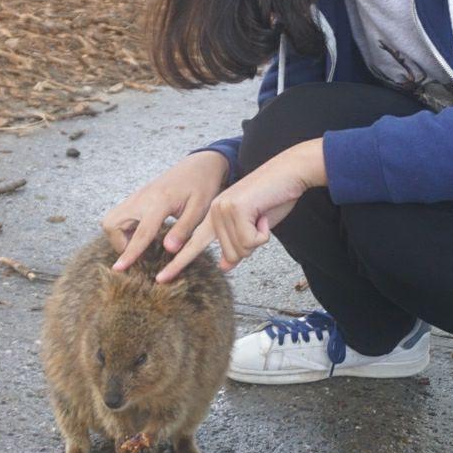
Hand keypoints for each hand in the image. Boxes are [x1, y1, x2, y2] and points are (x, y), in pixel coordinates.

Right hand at [102, 150, 229, 271]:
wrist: (200, 164)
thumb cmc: (202, 185)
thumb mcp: (199, 208)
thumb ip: (183, 229)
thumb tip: (169, 250)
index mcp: (159, 202)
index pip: (141, 233)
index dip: (130, 253)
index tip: (118, 269)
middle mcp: (142, 197)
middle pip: (111, 224)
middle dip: (119, 243)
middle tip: (140, 251)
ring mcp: (137, 196)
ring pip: (112, 220)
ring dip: (121, 235)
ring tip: (143, 241)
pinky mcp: (137, 196)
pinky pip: (120, 215)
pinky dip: (125, 227)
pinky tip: (145, 230)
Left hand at [156, 138, 326, 280]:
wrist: (290, 172)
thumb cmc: (275, 198)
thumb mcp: (254, 227)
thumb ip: (237, 244)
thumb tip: (224, 266)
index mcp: (215, 215)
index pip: (193, 244)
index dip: (178, 263)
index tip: (161, 279)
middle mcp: (214, 212)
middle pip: (232, 255)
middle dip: (252, 245)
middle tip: (261, 225)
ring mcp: (222, 208)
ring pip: (242, 249)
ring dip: (260, 238)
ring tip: (263, 217)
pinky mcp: (235, 207)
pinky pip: (251, 241)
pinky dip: (264, 233)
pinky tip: (265, 215)